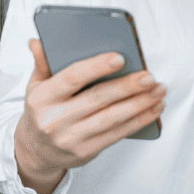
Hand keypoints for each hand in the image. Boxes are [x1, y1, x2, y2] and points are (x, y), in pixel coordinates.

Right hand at [14, 39, 164, 193]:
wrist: (35, 151)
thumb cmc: (42, 109)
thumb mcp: (35, 85)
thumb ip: (41, 62)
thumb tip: (37, 41)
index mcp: (42, 98)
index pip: (72, 78)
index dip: (97, 67)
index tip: (120, 57)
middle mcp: (55, 120)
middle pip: (98, 99)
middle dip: (128, 87)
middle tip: (150, 76)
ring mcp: (71, 138)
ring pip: (112, 118)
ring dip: (140, 104)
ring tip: (158, 90)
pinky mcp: (86, 152)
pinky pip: (117, 134)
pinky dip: (139, 120)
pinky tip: (154, 108)